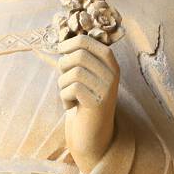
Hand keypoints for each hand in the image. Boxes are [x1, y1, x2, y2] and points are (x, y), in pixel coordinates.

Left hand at [58, 34, 119, 173]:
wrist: (93, 132)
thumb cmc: (84, 100)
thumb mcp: (86, 76)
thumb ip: (80, 59)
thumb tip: (62, 41)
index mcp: (111, 64)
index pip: (88, 41)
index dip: (70, 43)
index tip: (61, 50)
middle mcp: (112, 74)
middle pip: (79, 55)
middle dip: (63, 65)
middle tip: (64, 79)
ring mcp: (106, 88)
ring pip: (73, 72)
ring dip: (62, 84)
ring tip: (68, 95)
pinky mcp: (97, 102)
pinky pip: (71, 89)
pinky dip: (64, 98)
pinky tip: (71, 106)